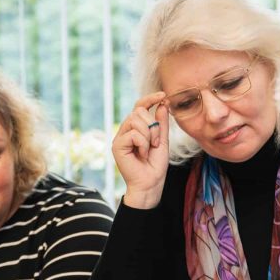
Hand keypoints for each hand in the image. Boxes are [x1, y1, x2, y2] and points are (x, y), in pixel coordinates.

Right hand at [113, 92, 169, 208]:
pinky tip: (142, 154)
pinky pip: (134, 134)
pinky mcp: (116, 145)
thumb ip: (161, 123)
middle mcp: (125, 130)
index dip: (150, 98)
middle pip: (138, 111)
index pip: (139, 106)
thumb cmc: (155, 165)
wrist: (150, 184)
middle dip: (153, 126)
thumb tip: (163, 103)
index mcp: (135, 128)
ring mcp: (120, 137)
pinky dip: (143, 144)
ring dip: (149, 135)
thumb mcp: (162, 140)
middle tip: (155, 143)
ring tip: (149, 149)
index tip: (163, 95)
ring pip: (135, 120)